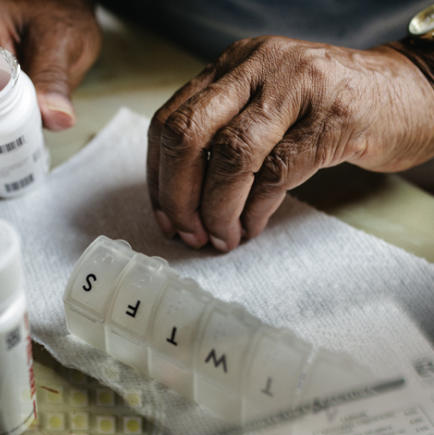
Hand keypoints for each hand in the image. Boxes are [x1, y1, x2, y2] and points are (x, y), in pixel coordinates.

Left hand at [148, 36, 433, 251]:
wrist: (413, 92)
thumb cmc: (330, 107)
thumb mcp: (267, 103)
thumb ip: (223, 130)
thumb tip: (175, 199)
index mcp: (233, 64)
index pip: (171, 120)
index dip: (159, 176)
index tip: (165, 215)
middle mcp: (259, 67)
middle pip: (188, 134)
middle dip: (177, 194)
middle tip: (185, 232)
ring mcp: (297, 89)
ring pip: (230, 156)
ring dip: (217, 210)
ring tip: (219, 238)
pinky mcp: (332, 120)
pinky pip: (276, 175)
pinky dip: (255, 211)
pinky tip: (250, 227)